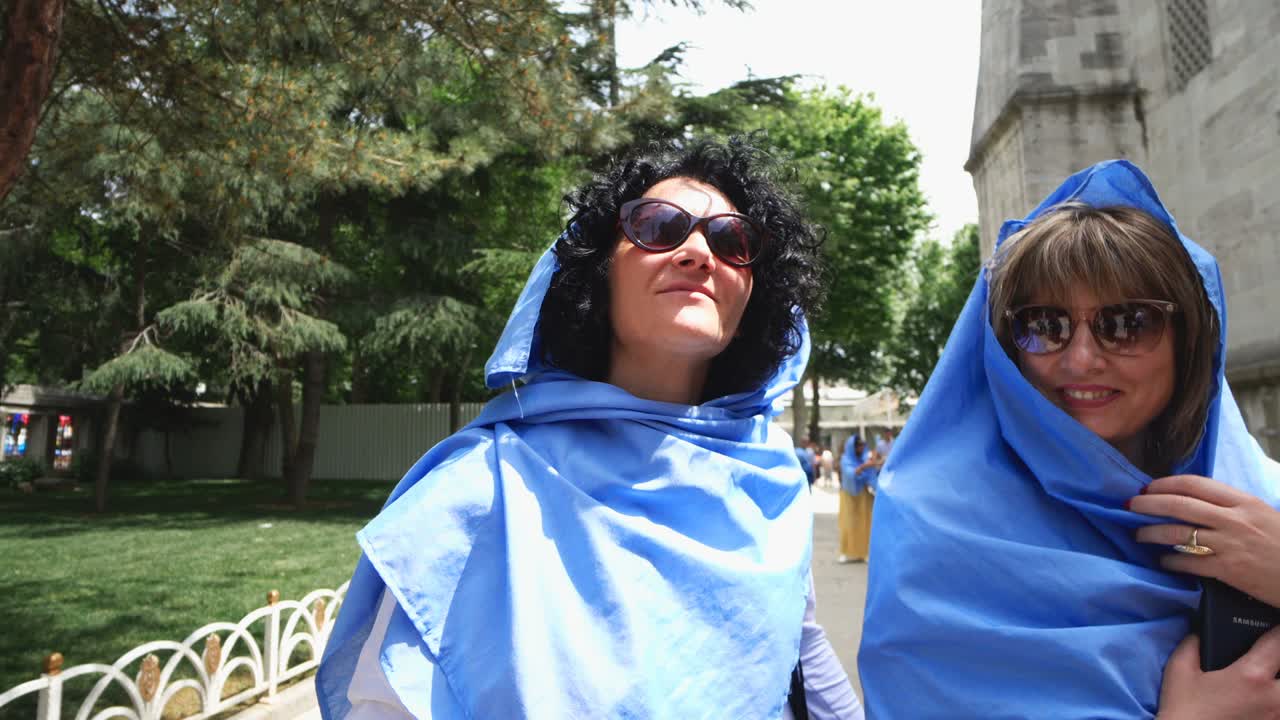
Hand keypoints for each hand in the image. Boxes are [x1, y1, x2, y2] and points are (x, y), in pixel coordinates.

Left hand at [1130, 474, 1279, 606]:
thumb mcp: (1263, 515)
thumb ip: (1232, 507)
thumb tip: (1196, 502)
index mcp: (1244, 502)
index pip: (1196, 484)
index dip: (1166, 484)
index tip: (1148, 487)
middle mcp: (1235, 520)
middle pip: (1179, 505)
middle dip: (1148, 503)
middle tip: (1130, 506)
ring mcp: (1231, 545)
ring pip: (1178, 534)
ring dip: (1152, 533)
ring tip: (1139, 534)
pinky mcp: (1229, 571)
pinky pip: (1189, 563)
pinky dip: (1170, 562)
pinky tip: (1162, 562)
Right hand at [1155, 628, 1279, 719]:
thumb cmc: (1184, 710)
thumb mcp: (1178, 670)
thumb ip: (1193, 644)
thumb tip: (1201, 632)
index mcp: (1251, 676)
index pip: (1279, 641)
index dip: (1277, 631)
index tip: (1273, 628)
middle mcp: (1274, 698)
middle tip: (1269, 661)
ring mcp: (1276, 717)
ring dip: (1277, 687)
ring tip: (1266, 685)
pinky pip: (1279, 711)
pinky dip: (1274, 704)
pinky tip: (1262, 703)